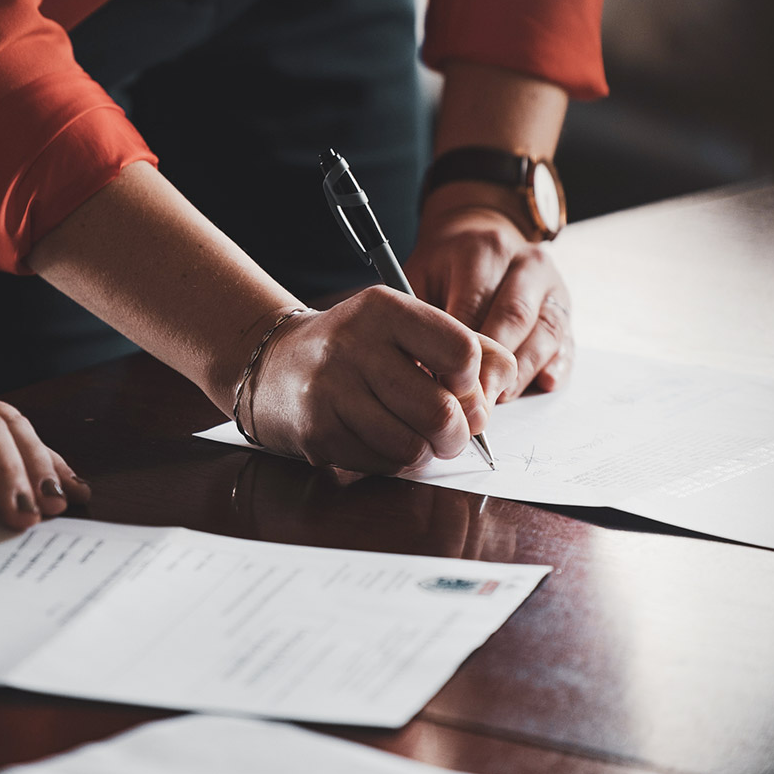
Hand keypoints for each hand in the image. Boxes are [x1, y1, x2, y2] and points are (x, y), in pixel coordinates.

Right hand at [244, 286, 516, 473]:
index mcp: (385, 309)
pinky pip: (382, 464)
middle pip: (442, 411)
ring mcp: (331, 390)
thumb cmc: (357, 349)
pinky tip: (381, 440)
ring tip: (415, 437)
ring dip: (425, 452)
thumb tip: (498, 391)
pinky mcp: (317, 432)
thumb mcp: (407, 328)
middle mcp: (354, 344)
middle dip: (458, 434)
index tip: (461, 388)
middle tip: (451, 433)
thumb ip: (467, 347)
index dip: (473, 383)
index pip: (462, 352)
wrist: (275, 365)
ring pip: (413, 447)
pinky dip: (394, 462)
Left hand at [405, 199, 574, 399]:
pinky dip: (558, 365)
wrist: (481, 235)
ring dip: (523, 372)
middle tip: (474, 403)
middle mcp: (526, 263)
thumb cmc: (445, 268)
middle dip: (494, 367)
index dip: (460, 352)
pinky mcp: (566, 308)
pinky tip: (544, 384)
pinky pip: (568, 341)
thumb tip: (416, 370)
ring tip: (499, 400)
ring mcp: (552, 285)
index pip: (474, 306)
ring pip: (546, 332)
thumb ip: (419, 318)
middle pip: (514, 319)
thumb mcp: (420, 277)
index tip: (444, 386)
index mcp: (484, 250)